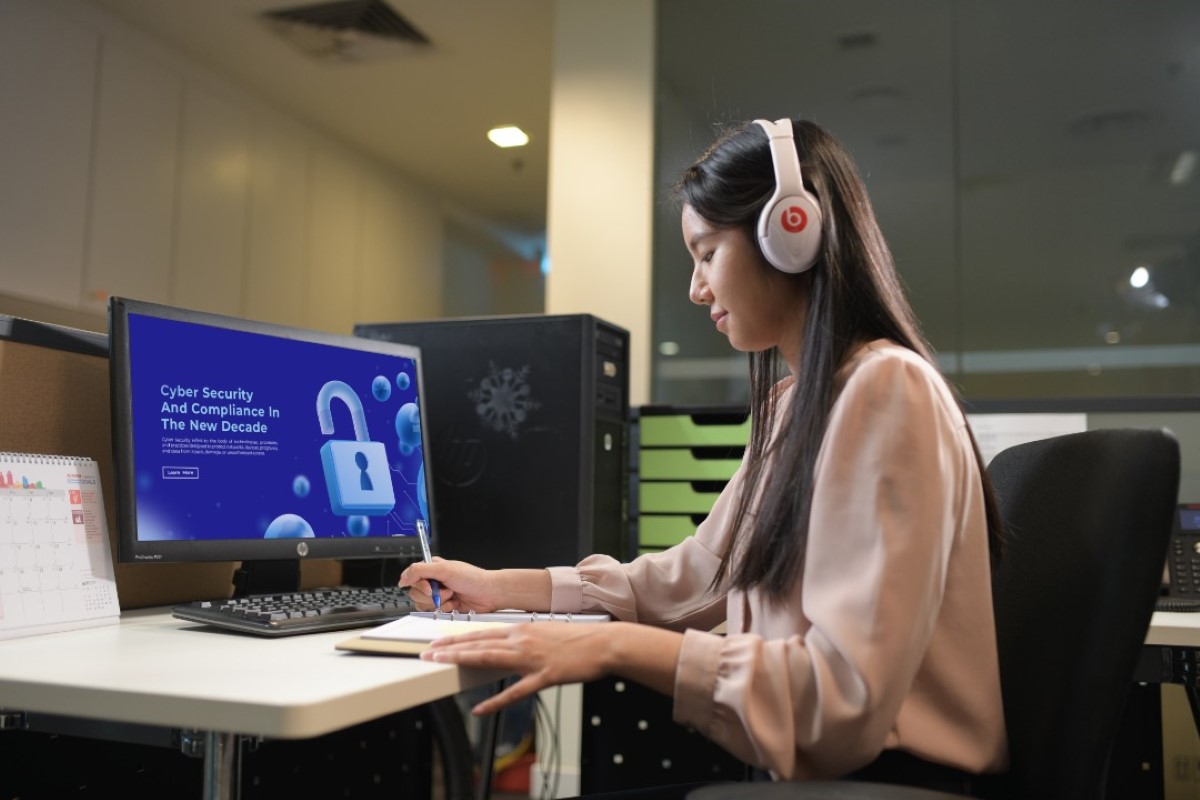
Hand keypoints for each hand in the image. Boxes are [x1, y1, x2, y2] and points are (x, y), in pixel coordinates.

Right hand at [398, 559, 498, 612]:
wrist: (488, 593)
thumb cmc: (472, 578)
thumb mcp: (444, 569)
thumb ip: (420, 571)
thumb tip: (403, 577)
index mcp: (432, 568)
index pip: (412, 576)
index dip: (418, 584)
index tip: (429, 586)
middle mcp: (433, 581)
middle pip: (415, 592)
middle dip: (430, 595)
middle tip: (445, 590)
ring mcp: (438, 595)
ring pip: (422, 604)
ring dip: (438, 602)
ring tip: (451, 596)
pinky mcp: (443, 606)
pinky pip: (433, 612)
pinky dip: (444, 609)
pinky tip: (454, 603)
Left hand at [421, 622, 619, 714]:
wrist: (604, 643)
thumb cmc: (579, 639)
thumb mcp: (546, 631)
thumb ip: (525, 638)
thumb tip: (508, 644)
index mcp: (522, 629)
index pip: (482, 633)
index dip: (457, 638)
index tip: (438, 642)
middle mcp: (522, 640)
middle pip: (479, 644)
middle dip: (450, 648)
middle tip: (428, 653)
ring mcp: (532, 658)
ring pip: (490, 659)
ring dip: (463, 661)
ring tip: (441, 666)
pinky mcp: (545, 676)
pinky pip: (515, 691)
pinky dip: (496, 702)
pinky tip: (480, 709)